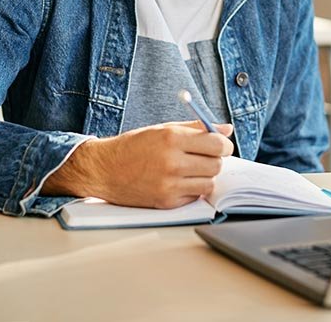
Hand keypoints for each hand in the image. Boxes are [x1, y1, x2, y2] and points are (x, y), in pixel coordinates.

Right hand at [44, 121, 234, 207]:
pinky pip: (195, 196)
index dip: (223, 145)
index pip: (216, 144)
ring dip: (204, 176)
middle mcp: (172, 162)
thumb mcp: (163, 129)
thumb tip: (227, 129)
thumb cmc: (134, 146)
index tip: (221, 146)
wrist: (104, 170)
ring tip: (189, 170)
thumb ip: (197, 128)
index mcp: (171, 139)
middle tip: (203, 157)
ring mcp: (169, 184)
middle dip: (214, 160)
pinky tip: (177, 181)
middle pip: (216, 165)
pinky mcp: (166, 202)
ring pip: (209, 183)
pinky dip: (192, 189)